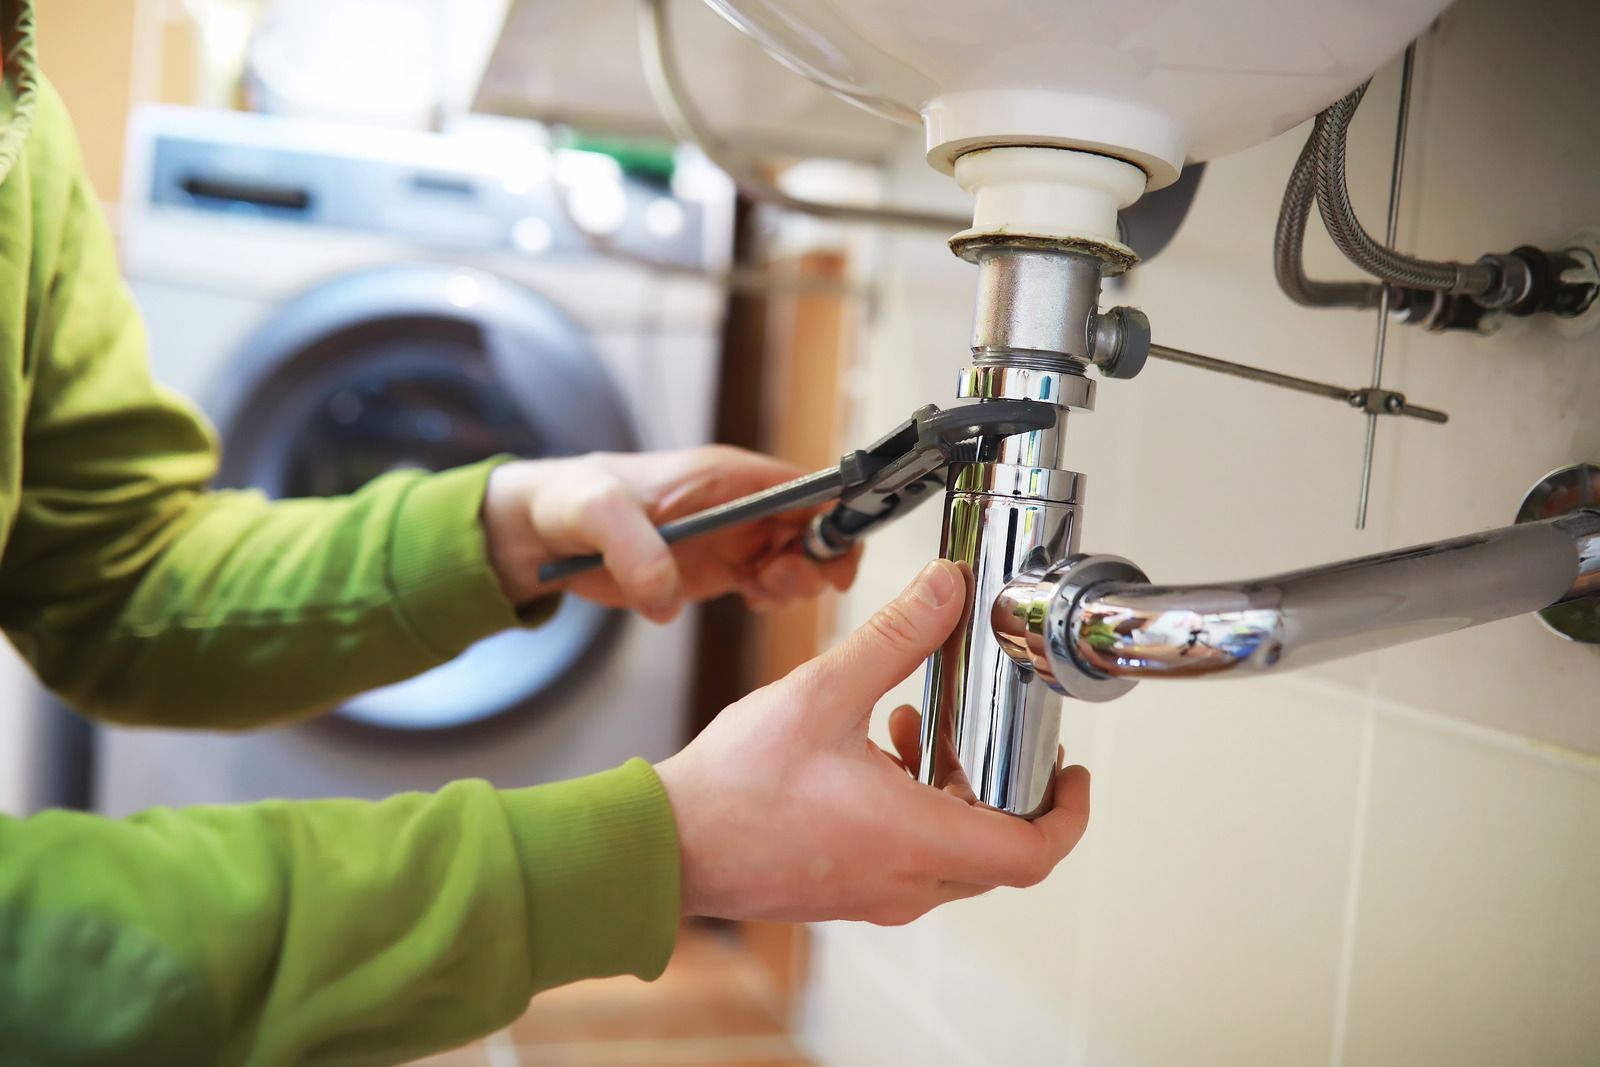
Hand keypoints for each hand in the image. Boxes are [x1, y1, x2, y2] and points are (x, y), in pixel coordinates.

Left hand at [481, 447, 861, 621]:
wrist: (540, 532)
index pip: (807, 486)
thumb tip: (667, 597)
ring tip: (758, 592)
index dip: (835, 516)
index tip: (834, 556)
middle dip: (817, 559)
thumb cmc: (570, 501)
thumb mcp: (595, 513)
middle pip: (815, 527)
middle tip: (777, 582)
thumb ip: (633, 548)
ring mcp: (731, 538)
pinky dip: (770, 597)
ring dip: (794, 582)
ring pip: (798, 560)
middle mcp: (739, 504)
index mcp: (725, 475)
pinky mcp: (716, 570)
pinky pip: (767, 584)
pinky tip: (748, 600)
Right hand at [655, 559, 1090, 924]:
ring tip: (916, 728)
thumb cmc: (735, 788)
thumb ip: (895, 638)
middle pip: (997, 849)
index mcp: (914, 839)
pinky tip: (871, 751)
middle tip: (991, 735)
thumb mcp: (823, 692)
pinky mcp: (844, 891)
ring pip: (951, 853)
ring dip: (951, 791)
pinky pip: (907, 858)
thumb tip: (947, 590)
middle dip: (1003, 786)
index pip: (1032, 852)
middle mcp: (904, 881)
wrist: (664, 846)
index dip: (1068, 814)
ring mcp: (874, 893)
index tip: (1071, 775)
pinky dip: (913, 808)